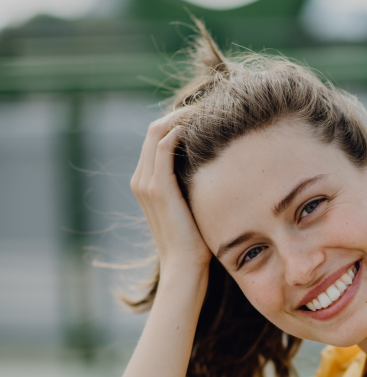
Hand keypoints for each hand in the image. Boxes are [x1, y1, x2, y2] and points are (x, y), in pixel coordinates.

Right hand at [130, 113, 211, 274]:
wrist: (185, 269)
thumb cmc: (196, 242)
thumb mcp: (194, 206)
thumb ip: (194, 185)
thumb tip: (217, 164)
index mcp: (146, 183)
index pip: (157, 136)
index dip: (179, 121)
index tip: (207, 117)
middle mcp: (140, 179)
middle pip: (155, 128)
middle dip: (182, 114)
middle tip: (210, 108)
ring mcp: (146, 183)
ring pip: (157, 130)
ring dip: (183, 117)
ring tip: (209, 112)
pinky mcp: (158, 188)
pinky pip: (164, 145)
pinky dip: (181, 130)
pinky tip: (204, 129)